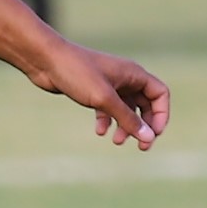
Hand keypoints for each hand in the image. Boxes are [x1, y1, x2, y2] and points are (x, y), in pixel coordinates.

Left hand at [40, 41, 169, 150]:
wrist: (45, 61)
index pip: (160, 94)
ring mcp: (109, 84)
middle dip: (144, 125)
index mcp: (133, 74)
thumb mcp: (105, 99)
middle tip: (142, 147)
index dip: (161, 115)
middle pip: (146, 105)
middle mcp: (124, 78)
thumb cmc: (76, 73)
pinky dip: (107, 121)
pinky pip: (108, 109)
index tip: (153, 134)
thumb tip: (148, 138)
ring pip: (126, 109)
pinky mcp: (93, 90)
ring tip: (117, 141)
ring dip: (125, 126)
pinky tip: (99, 131)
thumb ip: (127, 119)